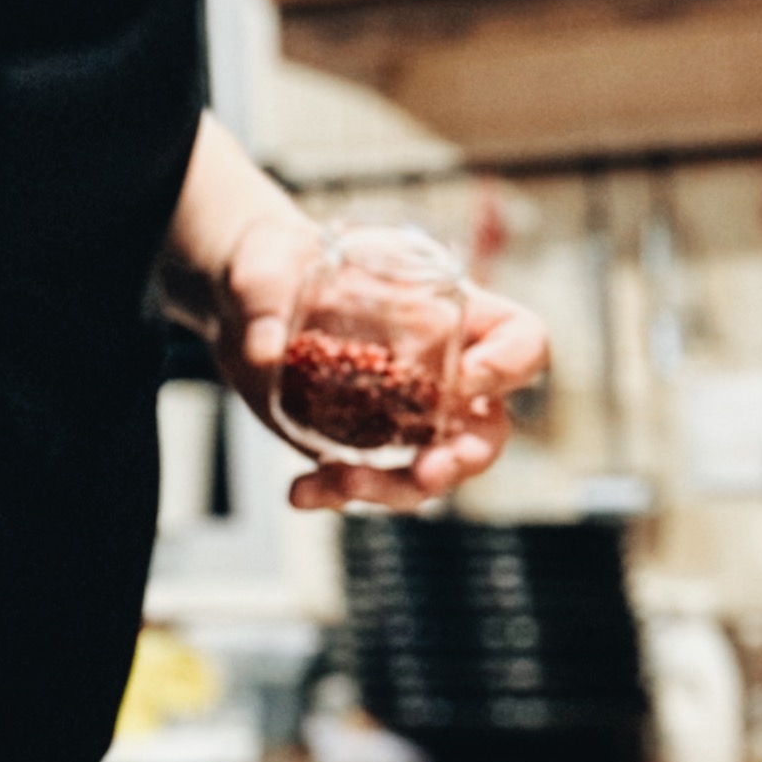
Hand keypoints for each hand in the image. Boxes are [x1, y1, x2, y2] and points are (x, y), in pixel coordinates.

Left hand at [205, 203, 550, 510]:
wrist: (241, 307)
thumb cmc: (276, 265)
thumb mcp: (267, 266)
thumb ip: (264, 296)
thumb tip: (262, 349)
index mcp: (447, 315)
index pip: (520, 339)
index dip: (511, 365)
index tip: (470, 378)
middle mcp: (438, 373)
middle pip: (487, 428)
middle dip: (465, 459)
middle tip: (427, 473)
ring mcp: (403, 418)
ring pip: (429, 471)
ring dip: (394, 490)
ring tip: (340, 484)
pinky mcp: (360, 446)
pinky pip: (368, 485)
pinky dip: (337, 496)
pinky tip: (301, 493)